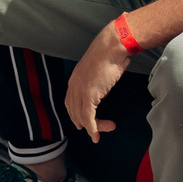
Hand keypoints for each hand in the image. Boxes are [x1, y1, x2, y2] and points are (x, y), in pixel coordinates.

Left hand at [65, 21, 133, 140]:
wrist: (112, 46)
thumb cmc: (110, 54)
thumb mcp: (101, 70)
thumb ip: (100, 81)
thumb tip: (106, 87)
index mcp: (74, 79)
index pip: (70, 102)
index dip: (75, 115)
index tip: (81, 124)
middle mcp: (74, 86)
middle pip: (74, 112)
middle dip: (83, 124)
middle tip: (93, 132)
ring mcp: (80, 91)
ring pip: (82, 117)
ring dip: (92, 127)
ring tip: (101, 133)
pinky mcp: (90, 95)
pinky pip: (89, 117)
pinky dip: (92, 128)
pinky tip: (96, 135)